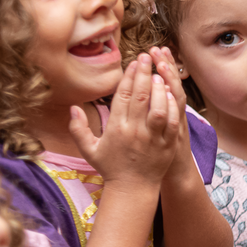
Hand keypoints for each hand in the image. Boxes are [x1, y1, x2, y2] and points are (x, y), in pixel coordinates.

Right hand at [70, 52, 180, 186]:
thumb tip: (74, 107)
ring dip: (159, 89)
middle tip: (148, 57)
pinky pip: (172, 123)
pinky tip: (171, 94)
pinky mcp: (167, 145)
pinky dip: (172, 108)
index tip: (135, 62)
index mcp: (116, 129)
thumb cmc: (111, 168)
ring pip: (158, 109)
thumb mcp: (89, 149)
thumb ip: (78, 128)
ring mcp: (153, 139)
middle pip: (141, 97)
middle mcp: (135, 131)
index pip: (124, 97)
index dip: (130, 77)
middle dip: (144, 74)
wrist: (133, 189)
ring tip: (159, 74)